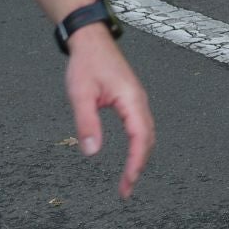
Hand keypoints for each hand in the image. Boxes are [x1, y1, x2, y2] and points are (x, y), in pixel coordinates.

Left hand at [65, 25, 154, 197]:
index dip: (135, 164)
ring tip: (128, 179)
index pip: (140, 138)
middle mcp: (139, 100)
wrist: (90, 38)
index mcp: (131, 99)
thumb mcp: (80, 94)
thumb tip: (92, 152)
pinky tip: (130, 155)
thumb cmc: (86, 63)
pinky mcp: (131, 99)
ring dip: (140, 157)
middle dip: (139, 166)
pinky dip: (138, 145)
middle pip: (147, 139)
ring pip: (146, 134)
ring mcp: (137, 99)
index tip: (127, 184)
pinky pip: (140, 126)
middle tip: (126, 189)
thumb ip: (86, 122)